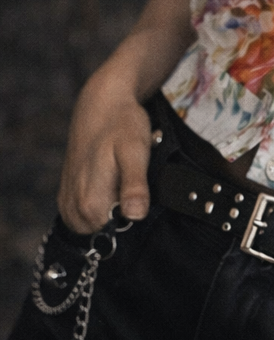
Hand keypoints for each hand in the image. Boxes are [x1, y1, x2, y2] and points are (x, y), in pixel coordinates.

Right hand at [57, 83, 152, 233]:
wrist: (101, 104)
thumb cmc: (123, 125)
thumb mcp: (136, 152)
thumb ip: (134, 185)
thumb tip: (134, 216)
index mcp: (91, 202)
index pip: (115, 235)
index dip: (132, 219)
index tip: (140, 195)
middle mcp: (74, 206)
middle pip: (104, 231)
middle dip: (121, 212)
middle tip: (131, 180)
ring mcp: (67, 200)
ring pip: (94, 223)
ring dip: (109, 207)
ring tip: (119, 178)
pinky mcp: (66, 193)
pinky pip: (84, 214)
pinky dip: (99, 203)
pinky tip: (108, 180)